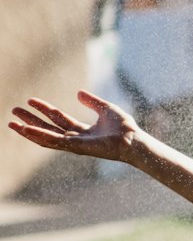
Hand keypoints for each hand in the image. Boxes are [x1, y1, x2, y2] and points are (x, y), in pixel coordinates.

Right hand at [8, 91, 138, 162]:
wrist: (132, 139)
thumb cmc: (124, 127)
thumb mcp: (105, 108)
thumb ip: (92, 101)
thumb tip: (78, 92)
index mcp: (81, 131)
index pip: (57, 119)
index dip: (44, 110)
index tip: (30, 100)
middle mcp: (75, 139)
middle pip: (47, 128)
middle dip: (31, 120)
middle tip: (14, 111)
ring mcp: (74, 144)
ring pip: (46, 137)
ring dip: (29, 129)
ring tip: (12, 123)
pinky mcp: (75, 147)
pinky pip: (53, 141)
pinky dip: (38, 135)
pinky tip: (26, 129)